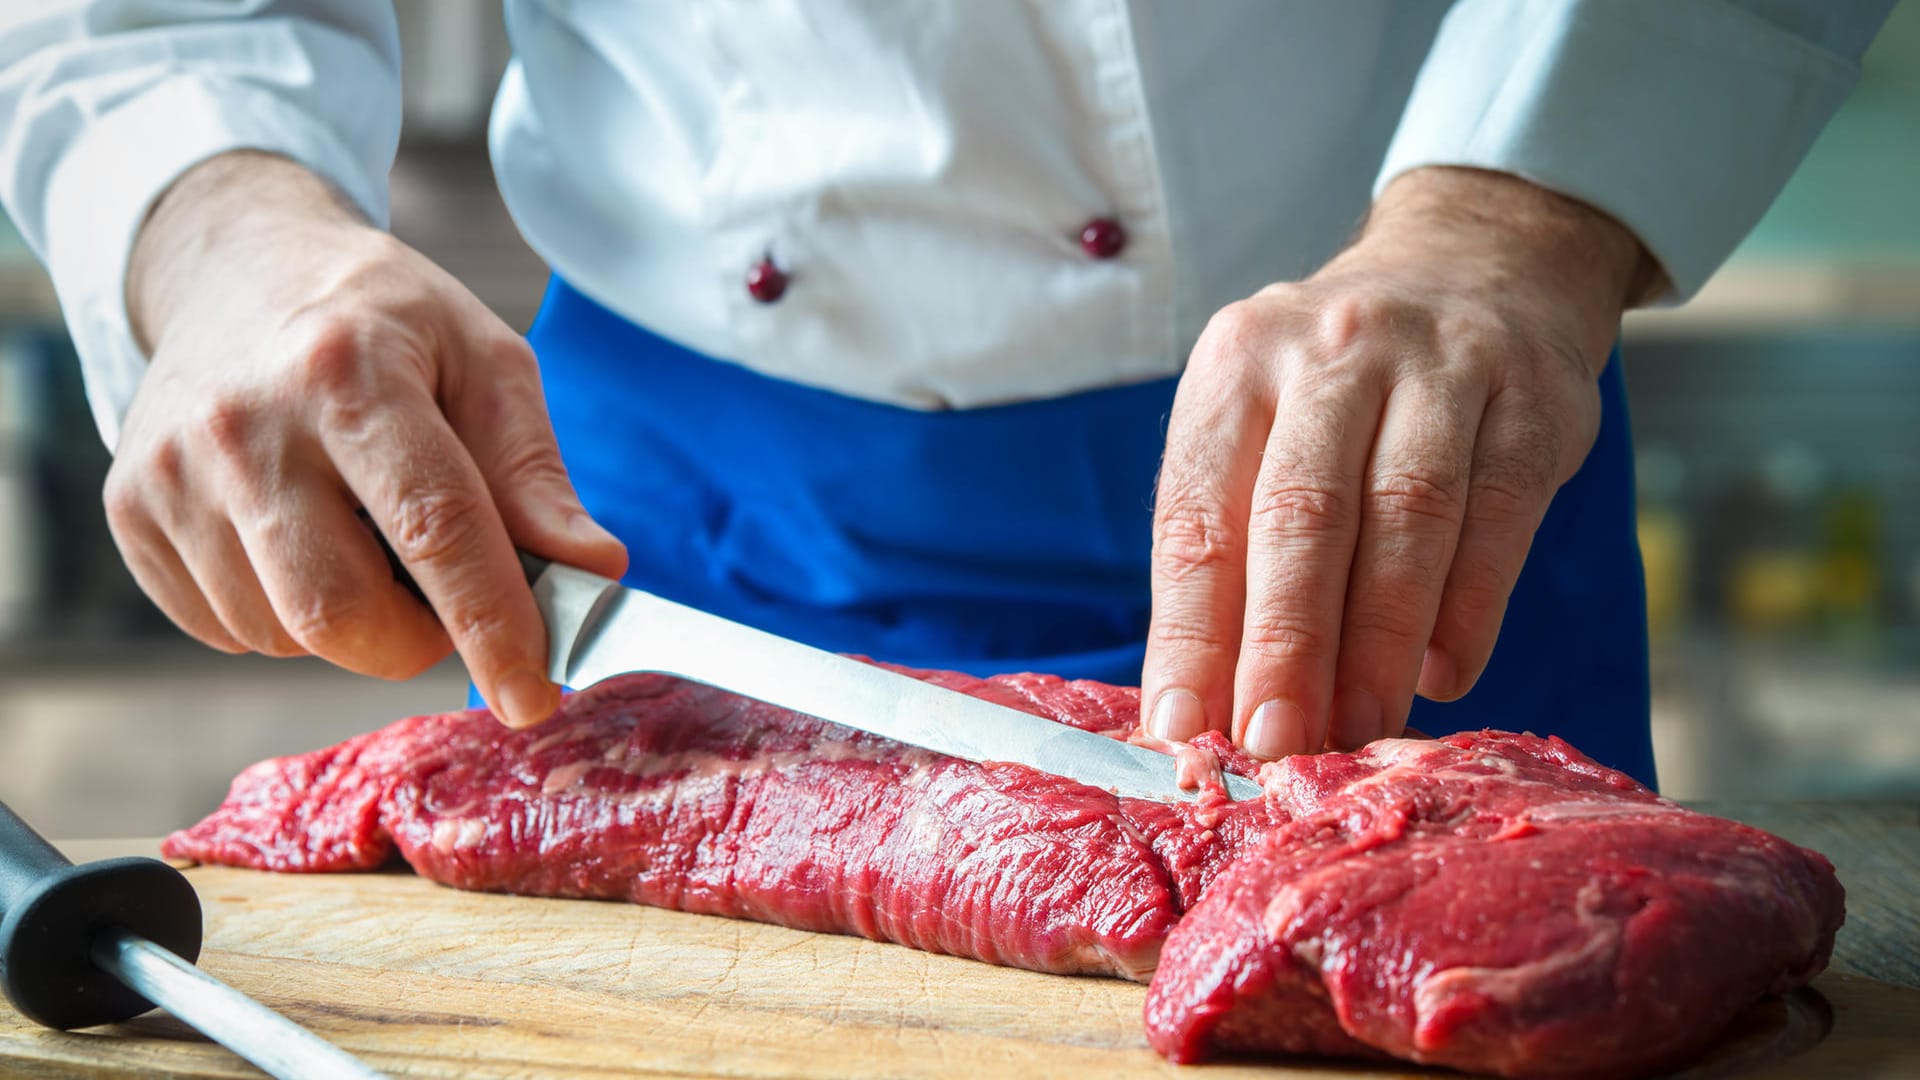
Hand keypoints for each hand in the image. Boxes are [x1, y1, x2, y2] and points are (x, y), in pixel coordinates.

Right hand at [110, 151, 626, 727]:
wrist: (235, 268)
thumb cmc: (383, 322)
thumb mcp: (484, 362)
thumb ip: (535, 475)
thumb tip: (594, 570)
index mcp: (349, 372)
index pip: (433, 529)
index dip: (492, 626)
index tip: (535, 695)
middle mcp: (243, 426)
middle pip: (340, 610)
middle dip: (418, 640)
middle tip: (448, 594)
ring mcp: (169, 474)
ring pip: (283, 635)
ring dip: (355, 625)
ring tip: (366, 537)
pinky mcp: (129, 514)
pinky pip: (228, 630)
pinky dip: (288, 617)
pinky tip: (304, 538)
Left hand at [1141, 167, 1657, 758]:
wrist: (1475, 264)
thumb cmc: (1339, 388)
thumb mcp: (1262, 426)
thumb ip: (1233, 547)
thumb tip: (1201, 705)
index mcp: (1238, 364)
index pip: (1200, 513)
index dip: (1190, 630)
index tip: (1181, 727)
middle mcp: (1332, 352)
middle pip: (1303, 514)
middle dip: (1284, 643)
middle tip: (1274, 742)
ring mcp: (1439, 364)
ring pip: (1406, 517)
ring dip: (1378, 641)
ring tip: (1357, 728)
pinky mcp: (1532, 396)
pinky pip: (1499, 514)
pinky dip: (1470, 607)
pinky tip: (1444, 675)